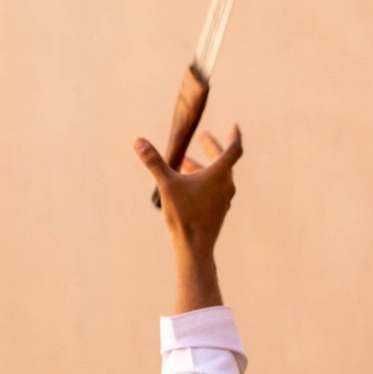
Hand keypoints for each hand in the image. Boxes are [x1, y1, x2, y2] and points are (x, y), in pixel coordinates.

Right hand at [135, 124, 242, 312]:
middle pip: (223, 161)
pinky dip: (204, 180)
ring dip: (203, 166)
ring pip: (217, 176)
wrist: (195, 247)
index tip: (234, 125)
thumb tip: (138, 141)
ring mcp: (224, 199)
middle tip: (202, 138)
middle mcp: (226, 185)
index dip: (234, 136)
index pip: (234, 149)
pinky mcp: (219, 210)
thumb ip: (153, 162)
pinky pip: (214, 188)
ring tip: (184, 163)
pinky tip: (188, 186)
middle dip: (211, 148)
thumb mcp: (166, 185)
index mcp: (219, 174)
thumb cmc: (184, 215)